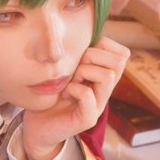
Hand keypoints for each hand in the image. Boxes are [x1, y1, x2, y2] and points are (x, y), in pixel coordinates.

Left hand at [21, 37, 128, 159]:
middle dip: (93, 56)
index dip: (104, 46)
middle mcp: (105, 91)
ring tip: (70, 81)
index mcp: (102, 78)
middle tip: (74, 69)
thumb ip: (78, 56)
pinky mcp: (88, 119)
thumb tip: (85, 32)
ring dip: (84, 72)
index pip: (123, 54)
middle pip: (119, 61)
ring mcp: (98, 106)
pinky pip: (89, 96)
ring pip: (108, 76)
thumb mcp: (65, 70)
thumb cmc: (49, 96)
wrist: (37, 127)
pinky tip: (65, 93)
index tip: (82, 53)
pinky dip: (75, 89)